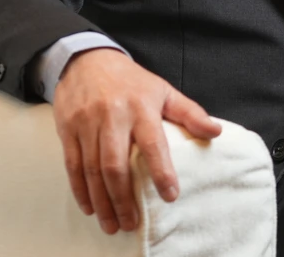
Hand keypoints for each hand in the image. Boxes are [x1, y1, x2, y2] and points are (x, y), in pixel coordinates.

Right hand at [53, 48, 221, 234]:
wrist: (86, 60)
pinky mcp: (68, 129)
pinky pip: (72, 164)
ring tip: (112, 224)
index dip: (161, 170)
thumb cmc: (130, 81)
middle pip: (115, 163)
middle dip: (122, 198)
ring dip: (102, 200)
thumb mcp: (163, 90)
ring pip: (92, 168)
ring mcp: (86, 122)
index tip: (170, 195)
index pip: (152, 142)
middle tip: (131, 223)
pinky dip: (80, 189)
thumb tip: (216, 131)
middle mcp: (112, 115)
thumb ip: (189, 112)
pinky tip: (90, 207)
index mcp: (140, 106)